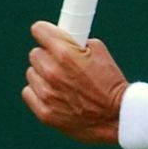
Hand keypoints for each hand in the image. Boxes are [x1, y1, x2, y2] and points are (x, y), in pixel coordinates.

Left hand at [23, 20, 128, 144]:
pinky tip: (55, 95)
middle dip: (48, 56)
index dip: (46, 33)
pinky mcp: (44, 112)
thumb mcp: (101, 54)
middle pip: (35, 54)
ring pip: (32, 73)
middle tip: (62, 64)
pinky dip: (39, 93)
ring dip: (43, 75)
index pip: (39, 30)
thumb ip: (78, 43)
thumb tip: (65, 40)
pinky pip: (29, 93)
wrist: (118, 118)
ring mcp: (47, 93)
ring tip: (61, 83)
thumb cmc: (112, 85)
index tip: (48, 37)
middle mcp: (52, 72)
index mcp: (66, 54)